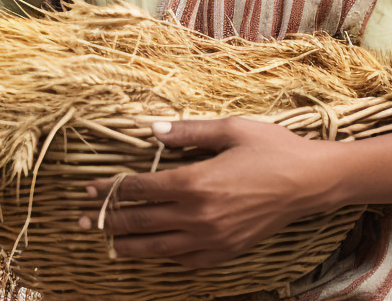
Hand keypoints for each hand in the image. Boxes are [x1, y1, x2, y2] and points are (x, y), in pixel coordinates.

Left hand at [78, 117, 338, 268]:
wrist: (309, 182)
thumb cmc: (272, 148)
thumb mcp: (231, 129)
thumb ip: (189, 132)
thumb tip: (153, 129)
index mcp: (196, 182)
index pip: (140, 189)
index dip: (111, 188)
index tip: (88, 188)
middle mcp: (199, 216)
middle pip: (142, 222)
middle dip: (108, 220)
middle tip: (82, 221)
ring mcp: (212, 239)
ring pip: (159, 249)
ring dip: (129, 246)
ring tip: (109, 245)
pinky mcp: (227, 252)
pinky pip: (187, 262)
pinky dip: (165, 259)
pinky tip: (156, 254)